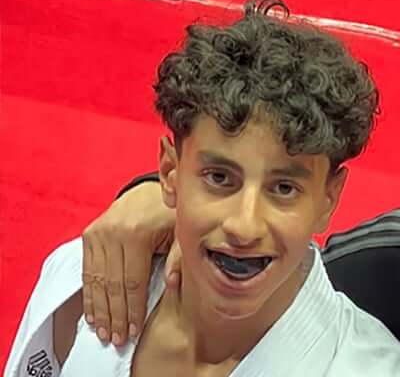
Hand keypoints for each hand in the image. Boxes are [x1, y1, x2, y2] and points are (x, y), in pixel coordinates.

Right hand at [81, 181, 174, 345]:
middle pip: (113, 284)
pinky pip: (87, 270)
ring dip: (99, 309)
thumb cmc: (171, 214)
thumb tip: (172, 283)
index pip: (133, 281)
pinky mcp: (89, 234)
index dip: (133, 309)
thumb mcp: (182, 232)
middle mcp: (113, 232)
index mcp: (138, 233)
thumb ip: (178, 258)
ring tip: (103, 332)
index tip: (135, 330)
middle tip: (117, 339)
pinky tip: (93, 312)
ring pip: (97, 280)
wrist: (150, 191)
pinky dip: (90, 293)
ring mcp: (98, 233)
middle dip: (115, 315)